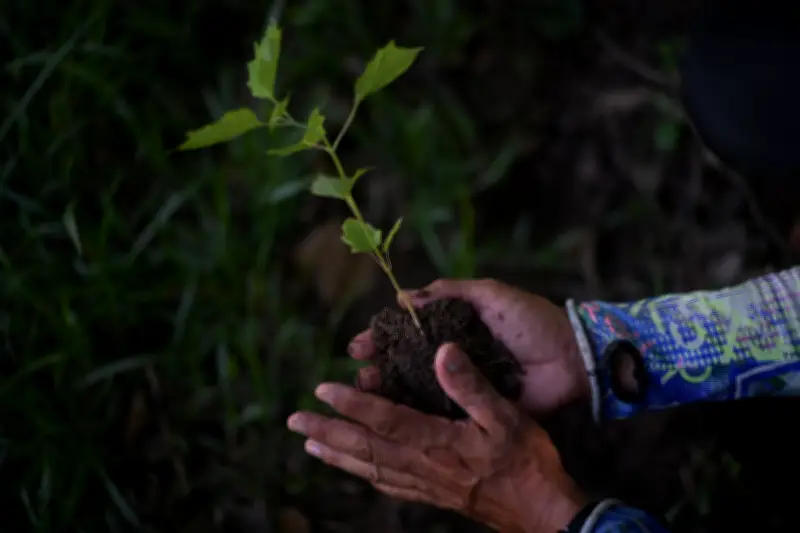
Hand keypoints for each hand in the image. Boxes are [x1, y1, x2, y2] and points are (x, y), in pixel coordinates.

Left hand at [287, 344, 585, 531]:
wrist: (542, 512)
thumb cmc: (527, 461)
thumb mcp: (506, 416)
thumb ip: (471, 385)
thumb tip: (442, 351)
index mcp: (437, 440)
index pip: (384, 419)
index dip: (352, 403)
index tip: (322, 389)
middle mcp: (423, 464)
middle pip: (365, 447)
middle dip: (328, 432)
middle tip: (295, 421)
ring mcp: (426, 483)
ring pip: (371, 468)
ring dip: (337, 455)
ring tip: (311, 445)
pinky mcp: (433, 495)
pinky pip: (389, 485)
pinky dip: (366, 474)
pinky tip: (357, 470)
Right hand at [351, 279, 589, 414]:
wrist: (570, 357)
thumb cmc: (531, 320)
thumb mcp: (488, 295)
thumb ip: (446, 293)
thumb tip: (401, 297)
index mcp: (453, 328)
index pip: (406, 333)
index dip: (381, 338)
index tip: (359, 346)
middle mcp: (452, 357)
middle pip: (404, 363)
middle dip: (378, 367)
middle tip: (360, 372)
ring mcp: (461, 385)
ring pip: (416, 389)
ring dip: (389, 390)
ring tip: (368, 391)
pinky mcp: (475, 409)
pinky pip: (441, 412)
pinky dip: (417, 413)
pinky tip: (394, 416)